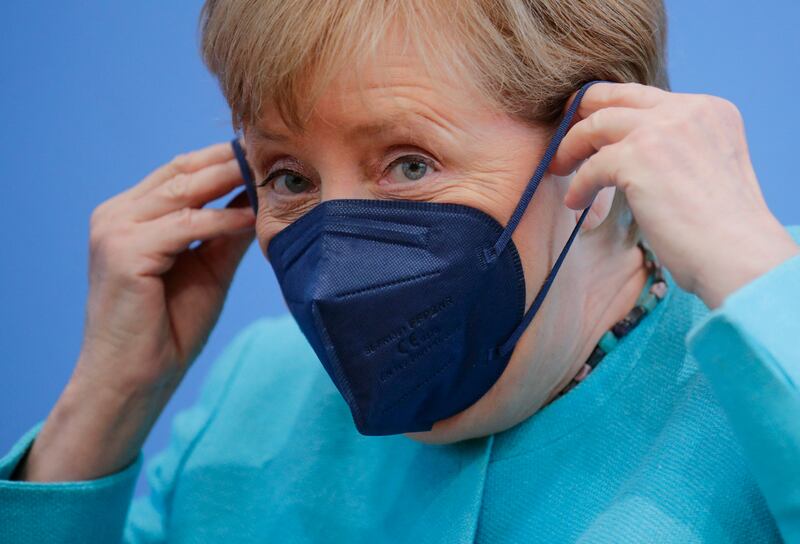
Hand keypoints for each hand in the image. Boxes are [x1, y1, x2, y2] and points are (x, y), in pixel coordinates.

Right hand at [17, 141, 254, 480]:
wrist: (136, 379)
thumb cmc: (169, 328)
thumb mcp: (208, 268)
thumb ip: (227, 232)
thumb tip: (259, 197)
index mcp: (129, 215)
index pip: (179, 172)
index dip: (221, 159)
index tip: (264, 151)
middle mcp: (116, 215)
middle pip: (181, 173)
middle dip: (229, 161)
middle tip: (273, 151)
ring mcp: (114, 230)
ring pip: (183, 192)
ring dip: (230, 180)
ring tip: (269, 173)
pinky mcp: (123, 252)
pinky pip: (184, 226)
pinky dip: (221, 220)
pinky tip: (253, 217)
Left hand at [550, 82, 798, 307]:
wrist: (738, 257)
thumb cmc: (721, 230)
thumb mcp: (707, 167)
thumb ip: (677, 147)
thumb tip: (627, 151)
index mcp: (709, 110)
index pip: (645, 96)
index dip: (610, 108)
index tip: (587, 125)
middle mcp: (688, 111)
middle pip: (615, 97)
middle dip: (581, 114)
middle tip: (562, 139)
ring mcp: (663, 130)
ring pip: (596, 124)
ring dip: (571, 147)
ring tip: (558, 168)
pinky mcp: (639, 157)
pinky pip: (591, 166)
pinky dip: (578, 185)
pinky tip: (575, 203)